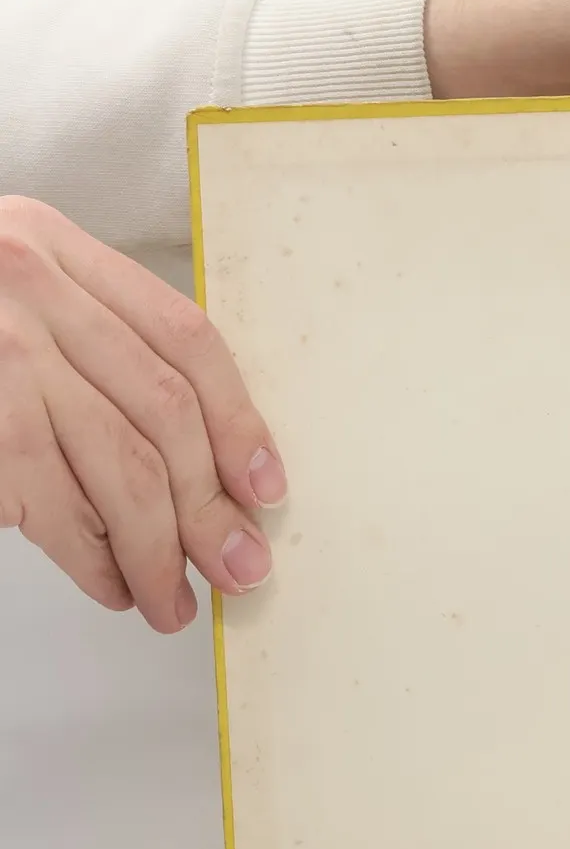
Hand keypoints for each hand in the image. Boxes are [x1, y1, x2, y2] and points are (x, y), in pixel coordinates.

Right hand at [0, 197, 283, 632]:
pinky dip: (90, 556)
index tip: (265, 486)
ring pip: (116, 465)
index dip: (239, 418)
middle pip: (162, 411)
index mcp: (55, 248)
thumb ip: (91, 337)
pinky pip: (47, 504)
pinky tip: (114, 584)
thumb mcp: (10, 287)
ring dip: (157, 548)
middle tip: (238, 565)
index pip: (185, 339)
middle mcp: (28, 291)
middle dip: (209, 502)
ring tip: (175, 600)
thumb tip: (199, 453)